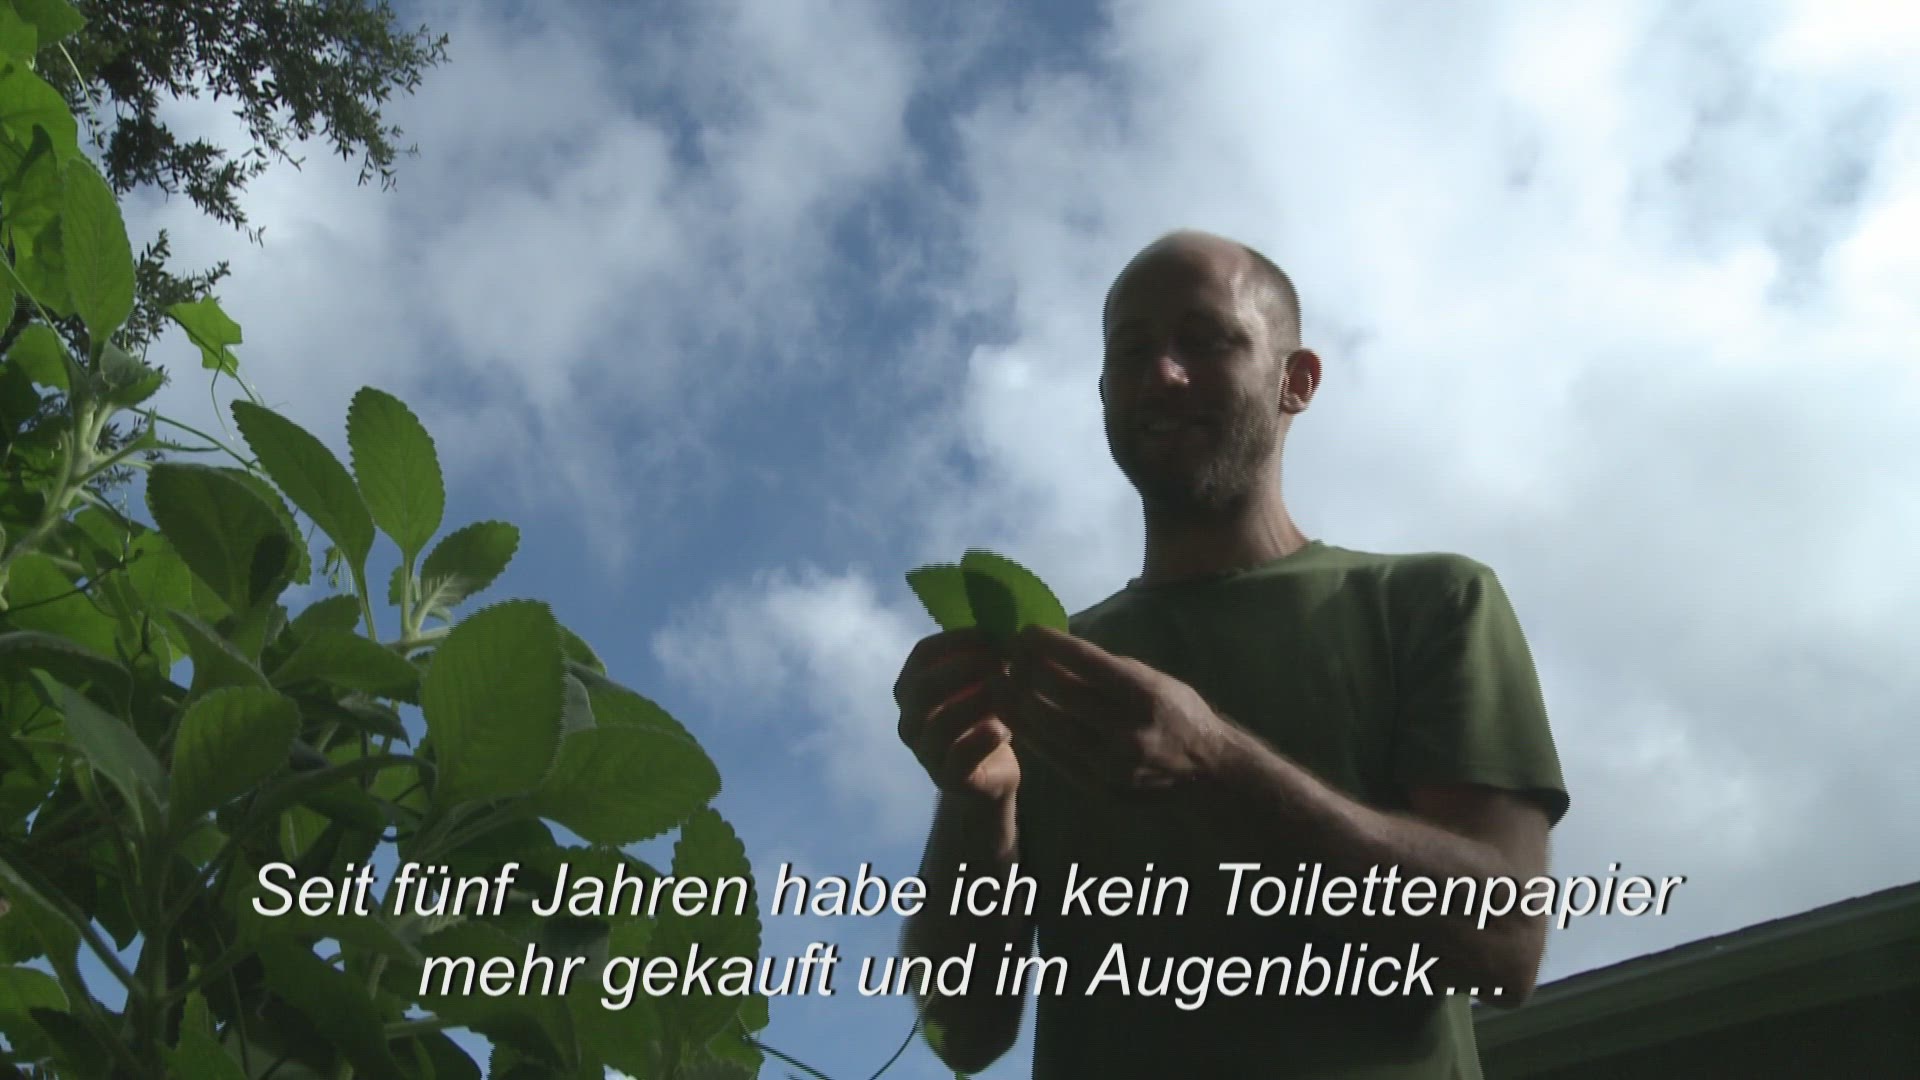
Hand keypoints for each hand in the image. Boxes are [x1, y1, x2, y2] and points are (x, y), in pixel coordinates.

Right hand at [894, 626, 1020, 802]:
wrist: (989, 779)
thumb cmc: (984, 720)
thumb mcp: (979, 684)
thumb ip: (982, 655)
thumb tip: (1005, 620)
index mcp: (912, 690)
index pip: (922, 655)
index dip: (956, 640)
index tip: (992, 635)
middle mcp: (910, 721)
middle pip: (923, 687)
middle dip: (964, 668)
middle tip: (1001, 661)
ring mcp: (926, 753)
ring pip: (940, 723)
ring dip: (978, 701)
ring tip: (1008, 691)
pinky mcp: (948, 780)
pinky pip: (959, 757)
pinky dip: (982, 739)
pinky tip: (1005, 729)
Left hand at [1000, 625, 1238, 795]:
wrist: (1207, 773)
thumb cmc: (1177, 713)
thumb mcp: (1151, 679)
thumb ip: (1104, 669)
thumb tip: (1052, 649)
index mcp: (1145, 695)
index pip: (1085, 661)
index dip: (1049, 643)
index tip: (1025, 630)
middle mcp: (1127, 732)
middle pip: (1057, 692)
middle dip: (1025, 668)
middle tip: (1006, 655)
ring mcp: (1110, 766)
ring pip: (1045, 726)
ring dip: (1015, 700)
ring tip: (998, 681)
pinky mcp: (1098, 789)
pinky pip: (1050, 755)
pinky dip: (1028, 730)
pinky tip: (1012, 713)